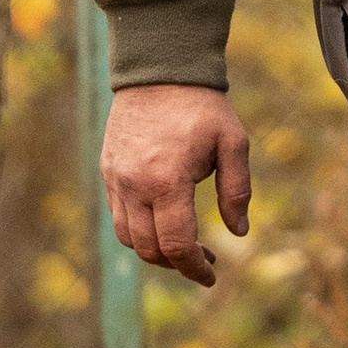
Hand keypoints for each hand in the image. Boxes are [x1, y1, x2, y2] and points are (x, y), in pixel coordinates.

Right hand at [101, 83, 249, 283]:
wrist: (159, 70)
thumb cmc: (202, 106)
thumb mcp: (233, 143)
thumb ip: (237, 190)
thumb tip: (239, 232)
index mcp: (167, 181)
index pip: (177, 244)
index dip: (195, 268)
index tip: (211, 276)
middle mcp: (135, 185)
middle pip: (150, 249)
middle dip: (177, 264)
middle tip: (203, 261)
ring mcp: (116, 179)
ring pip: (128, 237)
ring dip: (155, 252)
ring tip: (182, 246)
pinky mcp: (108, 171)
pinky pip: (118, 216)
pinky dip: (138, 231)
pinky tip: (162, 223)